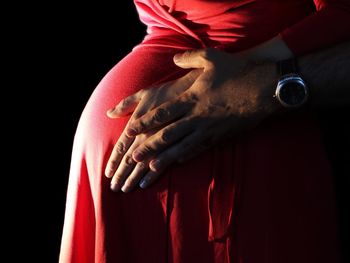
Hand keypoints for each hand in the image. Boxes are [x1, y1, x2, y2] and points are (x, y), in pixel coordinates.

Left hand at [111, 48, 278, 189]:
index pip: (162, 113)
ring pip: (182, 146)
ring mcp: (208, 128)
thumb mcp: (211, 58)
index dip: (145, 122)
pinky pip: (201, 148)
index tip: (130, 130)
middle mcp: (196, 116)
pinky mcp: (220, 135)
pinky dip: (188, 155)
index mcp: (191, 98)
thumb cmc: (237, 72)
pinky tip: (179, 162)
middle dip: (149, 146)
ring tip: (151, 168)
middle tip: (133, 158)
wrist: (264, 89)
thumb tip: (174, 58)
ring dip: (165, 158)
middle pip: (168, 134)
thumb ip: (189, 58)